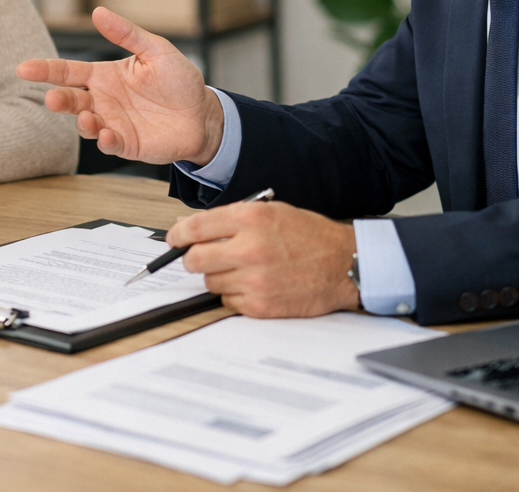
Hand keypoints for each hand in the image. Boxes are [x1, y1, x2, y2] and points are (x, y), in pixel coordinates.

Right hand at [16, 6, 223, 165]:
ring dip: (82, 122)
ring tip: (89, 117)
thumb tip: (98, 12)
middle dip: (58, 100)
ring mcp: (112, 123)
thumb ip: (127, 34)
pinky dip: (104, 141)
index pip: (68, 71)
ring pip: (85, 124)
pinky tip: (107, 135)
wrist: (203, 114)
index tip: (23, 68)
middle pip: (70, 100)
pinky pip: (108, 144)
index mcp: (105, 76)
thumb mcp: (156, 50)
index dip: (45, 70)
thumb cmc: (179, 80)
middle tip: (52, 99)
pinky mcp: (126, 144)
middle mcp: (103, 100)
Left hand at [169, 201, 360, 317]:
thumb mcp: (270, 212)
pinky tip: (255, 284)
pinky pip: (227, 301)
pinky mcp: (260, 305)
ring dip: (218, 276)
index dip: (178, 235)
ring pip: (209, 282)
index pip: (194, 228)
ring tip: (243, 269)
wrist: (344, 265)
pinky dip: (235, 294)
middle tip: (204, 257)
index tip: (174, 239)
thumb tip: (189, 228)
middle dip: (194, 258)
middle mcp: (249, 248)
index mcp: (250, 219)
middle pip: (194, 259)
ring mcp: (254, 280)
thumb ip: (229, 219)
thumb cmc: (310, 237)